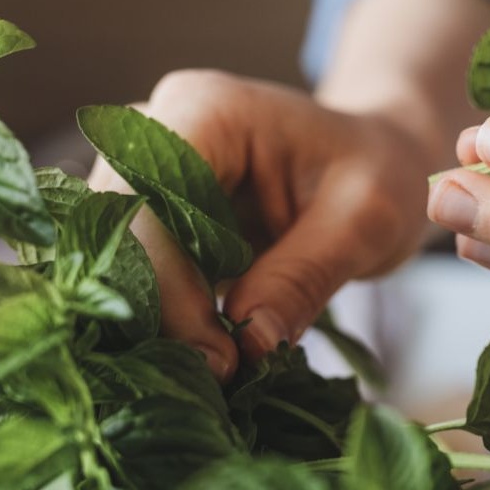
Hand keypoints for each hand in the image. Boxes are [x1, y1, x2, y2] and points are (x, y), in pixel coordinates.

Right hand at [89, 70, 432, 379]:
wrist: (376, 161)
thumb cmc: (378, 174)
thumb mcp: (364, 220)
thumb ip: (303, 277)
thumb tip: (248, 345)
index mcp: (205, 110)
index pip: (146, 202)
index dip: (166, 287)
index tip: (219, 359)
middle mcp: (153, 133)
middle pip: (115, 236)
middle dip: (157, 316)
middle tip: (219, 378)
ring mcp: (142, 177)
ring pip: (112, 264)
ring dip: (155, 327)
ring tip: (217, 374)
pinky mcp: (147, 221)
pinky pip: (131, 279)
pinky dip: (164, 325)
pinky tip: (207, 357)